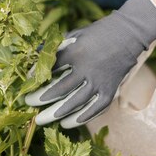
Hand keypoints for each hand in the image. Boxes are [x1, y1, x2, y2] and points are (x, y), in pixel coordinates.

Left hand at [25, 0, 155, 127]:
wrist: (128, 34)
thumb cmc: (98, 33)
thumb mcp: (75, 34)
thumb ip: (58, 47)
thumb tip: (38, 57)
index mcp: (76, 52)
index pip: (51, 68)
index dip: (37, 76)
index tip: (27, 82)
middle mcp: (87, 69)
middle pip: (60, 89)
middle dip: (41, 98)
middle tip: (28, 104)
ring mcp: (100, 82)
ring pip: (75, 103)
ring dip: (56, 113)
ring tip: (41, 119)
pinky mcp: (110, 90)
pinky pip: (94, 109)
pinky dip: (80, 118)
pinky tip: (66, 123)